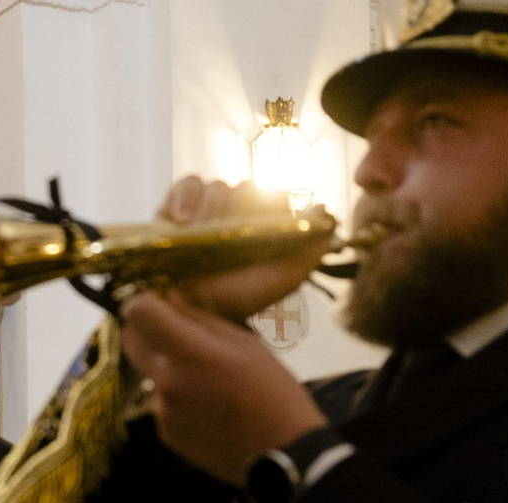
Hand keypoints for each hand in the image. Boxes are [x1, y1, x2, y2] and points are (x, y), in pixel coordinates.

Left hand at [120, 288, 327, 485]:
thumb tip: (170, 299)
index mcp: (190, 352)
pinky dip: (177, 399)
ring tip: (209, 383)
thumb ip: (202, 321)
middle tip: (177, 335)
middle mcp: (167, 381)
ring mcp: (163, 410)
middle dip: (146, 331)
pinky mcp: (166, 432)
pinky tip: (209, 407)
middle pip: (131, 342)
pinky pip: (161, 403)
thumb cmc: (274, 392)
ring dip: (167, 369)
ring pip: (149, 374)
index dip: (142, 303)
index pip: (138, 313)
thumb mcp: (246, 344)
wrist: (284, 453)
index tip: (157, 305)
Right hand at [157, 177, 333, 323]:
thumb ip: (309, 252)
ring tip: (198, 235)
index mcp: (265, 224)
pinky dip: (184, 197)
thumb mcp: (281, 280)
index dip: (270, 206)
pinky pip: (187, 184)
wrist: (192, 312)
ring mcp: (208, 207)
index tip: (261, 230)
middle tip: (226, 240)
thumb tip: (329, 219)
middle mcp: (238, 211)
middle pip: (245, 188)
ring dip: (210, 209)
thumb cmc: (237, 299)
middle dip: (237, 210)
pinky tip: (181, 221)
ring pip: (217, 186)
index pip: (276, 196)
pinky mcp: (177, 206)